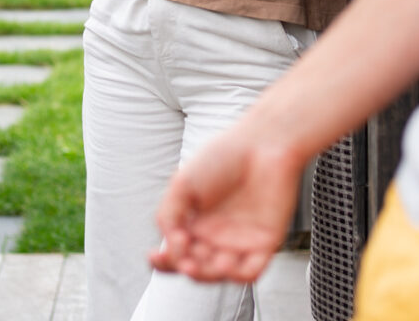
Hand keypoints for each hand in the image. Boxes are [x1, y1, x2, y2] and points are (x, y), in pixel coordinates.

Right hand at [150, 126, 300, 282]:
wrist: (262, 142)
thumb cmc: (224, 155)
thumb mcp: (183, 182)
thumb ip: (168, 215)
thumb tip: (172, 247)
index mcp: (195, 221)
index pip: (176, 253)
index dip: (163, 261)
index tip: (155, 255)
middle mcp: (216, 235)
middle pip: (195, 268)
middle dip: (186, 267)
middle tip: (184, 259)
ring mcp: (239, 241)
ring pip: (219, 275)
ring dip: (208, 275)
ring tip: (201, 261)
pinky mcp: (264, 243)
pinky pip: (250, 272)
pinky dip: (237, 275)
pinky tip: (226, 261)